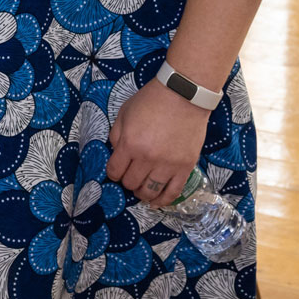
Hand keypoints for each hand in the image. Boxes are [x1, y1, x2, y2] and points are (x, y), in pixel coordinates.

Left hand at [107, 77, 210, 207]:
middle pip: (131, 183)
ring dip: (143, 193)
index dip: (112, 173)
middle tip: (130, 176)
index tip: (115, 171)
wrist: (183, 96)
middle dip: (127, 182)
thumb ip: (116, 135)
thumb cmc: (150, 101)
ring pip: (151, 191)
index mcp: (130, 144)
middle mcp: (148, 158)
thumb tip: (115, 153)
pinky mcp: (186, 167)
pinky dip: (163, 201)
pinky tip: (157, 202)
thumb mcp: (124, 113)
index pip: (115, 171)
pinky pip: (173, 192)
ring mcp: (168, 165)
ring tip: (141, 189)